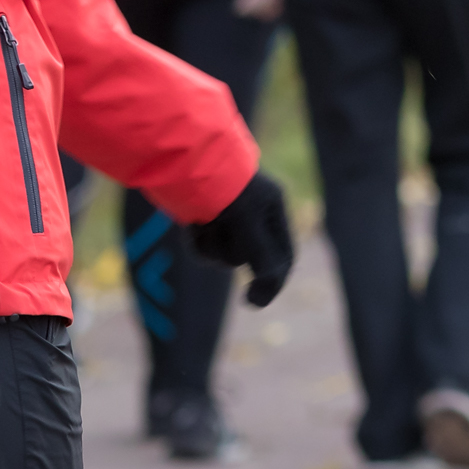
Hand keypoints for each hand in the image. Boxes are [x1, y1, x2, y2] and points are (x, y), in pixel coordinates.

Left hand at [186, 170, 295, 306]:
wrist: (186, 166)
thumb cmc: (226, 193)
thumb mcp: (251, 230)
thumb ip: (263, 264)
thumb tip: (261, 302)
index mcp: (274, 210)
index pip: (283, 256)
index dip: (272, 280)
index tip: (253, 300)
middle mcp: (254, 215)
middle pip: (249, 258)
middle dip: (231, 253)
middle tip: (220, 233)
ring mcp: (228, 218)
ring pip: (223, 254)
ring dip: (212, 247)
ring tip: (204, 223)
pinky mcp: (204, 220)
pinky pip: (205, 247)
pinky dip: (198, 242)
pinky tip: (193, 225)